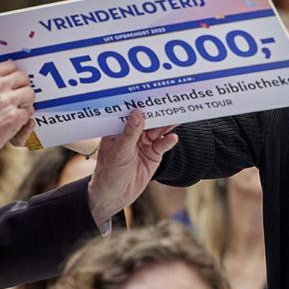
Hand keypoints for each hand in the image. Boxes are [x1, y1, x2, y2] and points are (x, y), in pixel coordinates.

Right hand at [0, 51, 35, 162]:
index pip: (10, 66)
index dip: (12, 75)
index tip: (11, 83)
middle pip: (23, 78)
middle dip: (21, 87)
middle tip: (16, 97)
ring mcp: (7, 101)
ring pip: (30, 94)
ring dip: (25, 102)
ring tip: (16, 109)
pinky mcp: (14, 117)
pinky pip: (29, 112)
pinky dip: (24, 118)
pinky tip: (14, 121)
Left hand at [86, 110, 178, 226]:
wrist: (114, 196)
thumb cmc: (109, 172)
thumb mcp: (119, 151)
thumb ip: (130, 132)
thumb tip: (138, 113)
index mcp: (119, 129)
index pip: (131, 112)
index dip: (140, 102)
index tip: (151, 92)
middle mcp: (132, 134)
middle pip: (148, 119)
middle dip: (158, 110)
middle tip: (171, 99)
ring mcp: (144, 144)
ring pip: (158, 130)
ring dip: (168, 123)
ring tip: (179, 114)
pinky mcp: (153, 155)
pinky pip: (162, 145)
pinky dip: (168, 141)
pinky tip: (173, 137)